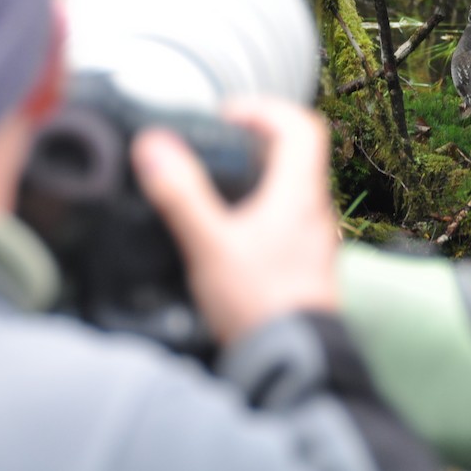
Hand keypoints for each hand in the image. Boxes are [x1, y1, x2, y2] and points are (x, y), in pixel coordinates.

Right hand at [130, 99, 339, 344]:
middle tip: (221, 139)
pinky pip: (290, 215)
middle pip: (300, 151)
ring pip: (296, 184)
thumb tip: (155, 146)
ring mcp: (314, 236)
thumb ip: (181, 194)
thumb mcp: (210, 244)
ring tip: (220, 178)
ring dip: (263, 170)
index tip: (228, 115)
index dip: (265, 109)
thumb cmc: (259, 304)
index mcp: (300, 194)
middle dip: (259, 136)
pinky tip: (232, 225)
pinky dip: (264, 203)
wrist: (292, 360)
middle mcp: (314, 210)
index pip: (301, 125)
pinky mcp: (306, 261)